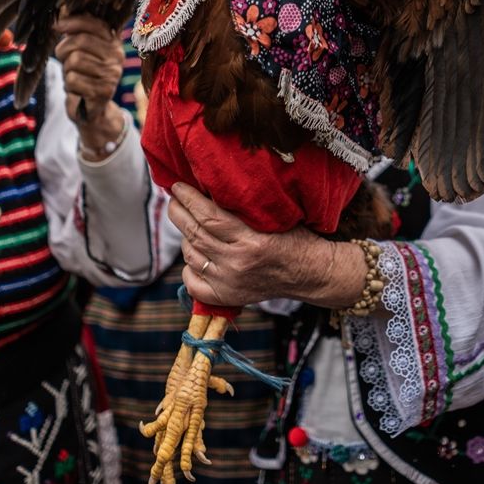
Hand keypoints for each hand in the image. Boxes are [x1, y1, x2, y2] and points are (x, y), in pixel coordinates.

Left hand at [54, 12, 123, 149]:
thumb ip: (76, 32)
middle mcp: (117, 57)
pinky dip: (68, 86)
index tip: (57, 25)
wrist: (92, 110)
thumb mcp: (82, 51)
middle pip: (81, 41)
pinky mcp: (102, 92)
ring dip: (66, 69)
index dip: (73, 22)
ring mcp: (112, 75)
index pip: (96, 24)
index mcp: (114, 42)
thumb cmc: (83, 75)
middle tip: (64, 58)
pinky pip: (73, 80)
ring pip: (74, 61)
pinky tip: (77, 90)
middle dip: (64, 49)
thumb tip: (61, 10)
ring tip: (73, 76)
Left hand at [169, 182, 365, 309]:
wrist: (310, 273)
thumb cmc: (295, 238)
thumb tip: (208, 190)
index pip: (209, 217)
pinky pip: (193, 282)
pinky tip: (194, 255)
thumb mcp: (274, 216)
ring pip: (191, 256)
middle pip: (195, 234)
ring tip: (186, 223)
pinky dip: (188, 267)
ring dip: (185, 237)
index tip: (177, 186)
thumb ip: (243, 209)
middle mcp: (237, 263)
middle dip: (179, 213)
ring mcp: (230, 283)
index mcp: (251, 241)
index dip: (189, 200)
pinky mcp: (228, 297)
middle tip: (173, 199)